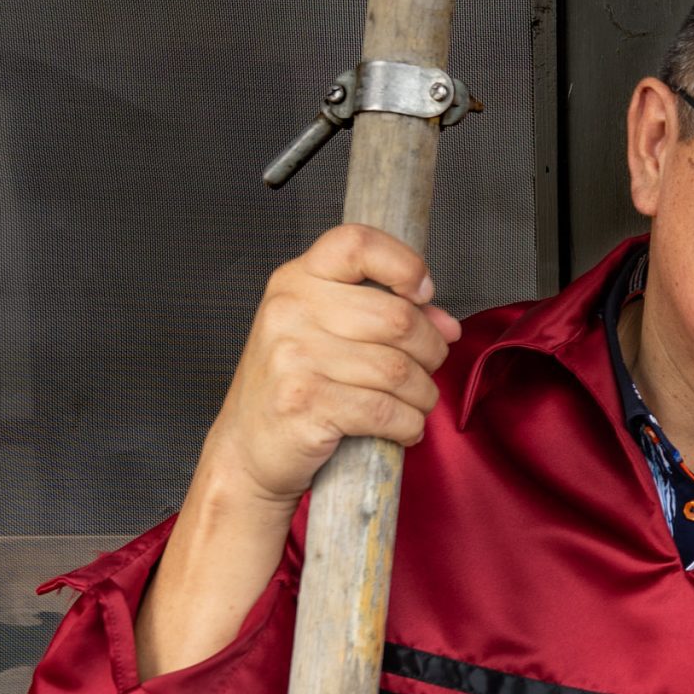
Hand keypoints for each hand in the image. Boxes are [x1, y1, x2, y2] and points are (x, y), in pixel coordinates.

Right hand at [201, 224, 460, 507]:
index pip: (357, 244)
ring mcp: (293, 357)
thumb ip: (386, 316)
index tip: (423, 294)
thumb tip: (447, 325)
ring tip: (416, 404)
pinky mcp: (303, 403)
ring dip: (423, 394)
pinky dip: (409, 424)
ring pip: (398, 370)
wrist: (246, 448)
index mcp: (297, 280)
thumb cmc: (296, 386)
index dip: (404, 264)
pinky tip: (404, 428)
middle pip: (398, 318)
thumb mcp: (328, 334)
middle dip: (431, 350)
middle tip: (428, 368)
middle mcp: (290, 310)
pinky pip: (385, 410)